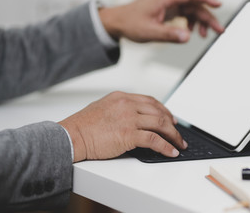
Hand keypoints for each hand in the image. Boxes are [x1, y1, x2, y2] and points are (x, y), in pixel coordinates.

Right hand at [59, 91, 186, 161]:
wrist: (70, 136)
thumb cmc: (83, 126)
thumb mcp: (103, 108)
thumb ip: (120, 109)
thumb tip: (135, 119)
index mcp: (122, 97)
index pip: (150, 101)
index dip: (164, 110)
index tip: (170, 119)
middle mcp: (127, 105)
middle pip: (159, 112)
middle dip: (172, 124)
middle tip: (178, 134)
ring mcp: (129, 119)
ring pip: (160, 124)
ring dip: (173, 136)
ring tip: (179, 144)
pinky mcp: (128, 134)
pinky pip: (154, 140)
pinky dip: (166, 146)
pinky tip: (171, 151)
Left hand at [98, 0, 223, 42]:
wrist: (118, 22)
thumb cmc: (130, 23)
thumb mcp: (150, 32)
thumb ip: (169, 35)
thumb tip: (187, 37)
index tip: (218, 4)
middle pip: (195, 4)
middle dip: (208, 16)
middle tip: (219, 29)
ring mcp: (169, 4)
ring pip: (192, 10)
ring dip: (201, 22)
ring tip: (204, 35)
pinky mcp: (168, 11)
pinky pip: (185, 14)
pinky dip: (191, 23)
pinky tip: (191, 33)